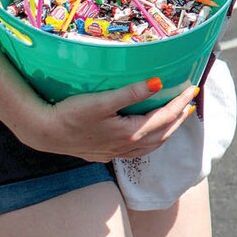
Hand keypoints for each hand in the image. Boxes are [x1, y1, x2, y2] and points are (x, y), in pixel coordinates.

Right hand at [19, 77, 201, 162]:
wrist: (44, 133)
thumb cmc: (70, 114)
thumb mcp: (102, 101)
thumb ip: (131, 93)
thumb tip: (159, 82)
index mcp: (130, 133)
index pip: (164, 117)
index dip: (180, 102)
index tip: (193, 88)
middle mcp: (126, 147)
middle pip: (162, 133)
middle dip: (179, 117)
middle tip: (190, 102)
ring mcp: (115, 153)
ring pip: (151, 145)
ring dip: (167, 131)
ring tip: (177, 117)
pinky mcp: (105, 154)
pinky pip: (138, 151)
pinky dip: (151, 141)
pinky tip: (148, 134)